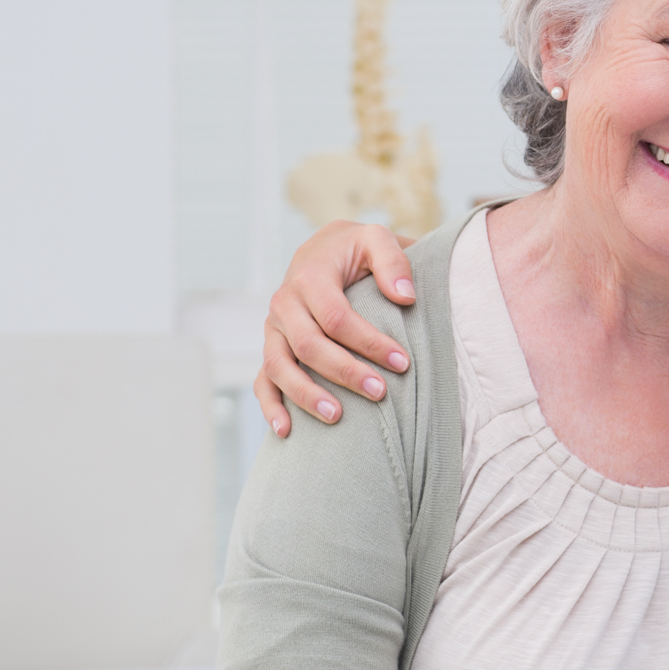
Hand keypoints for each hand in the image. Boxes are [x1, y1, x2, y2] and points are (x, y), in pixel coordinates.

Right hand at [254, 221, 417, 435]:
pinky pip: (262, 379)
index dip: (369, 343)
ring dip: (306, 395)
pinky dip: (270, 406)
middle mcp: (284, 303)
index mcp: (310, 277)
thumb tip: (406, 297)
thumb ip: (393, 261)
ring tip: (336, 417)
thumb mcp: (377, 239)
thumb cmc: (357, 249)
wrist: (325, 249)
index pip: (337, 318)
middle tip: (380, 392)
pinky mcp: (272, 346)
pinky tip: (286, 431)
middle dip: (345, 372)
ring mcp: (274, 328)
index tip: (402, 362)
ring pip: (279, 366)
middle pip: (309, 346)